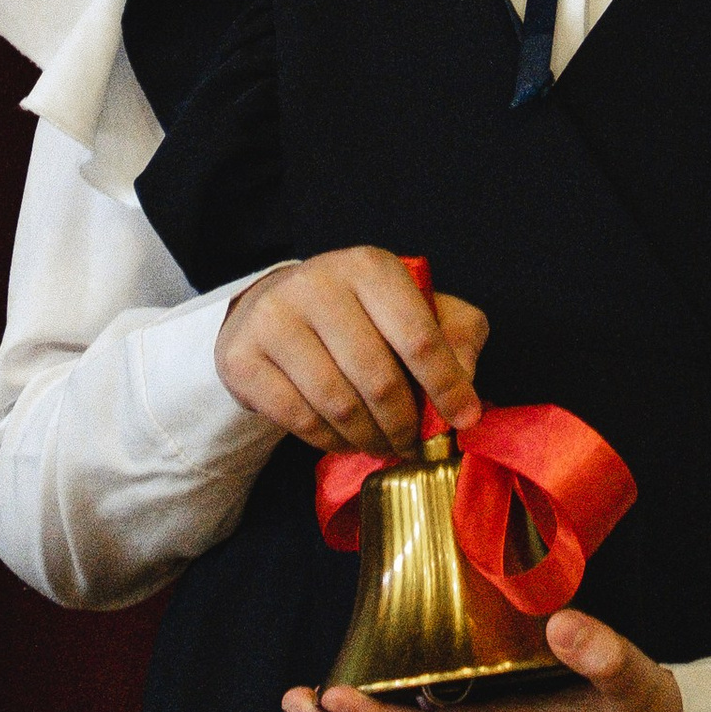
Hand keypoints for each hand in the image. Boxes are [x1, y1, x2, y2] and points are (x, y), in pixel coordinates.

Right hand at [215, 246, 489, 455]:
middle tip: (414, 444)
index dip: (447, 386)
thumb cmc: (359, 313)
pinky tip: (345, 440)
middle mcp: (319, 283)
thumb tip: (467, 392)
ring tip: (382, 444)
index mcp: (369, 267)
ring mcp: (275, 319)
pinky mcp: (243, 358)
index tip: (464, 420)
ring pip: (339, 405)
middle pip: (379, 379)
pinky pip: (301, 421)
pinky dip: (332, 443)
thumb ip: (456, 337)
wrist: (273, 308)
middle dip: (405, 424)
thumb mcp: (415, 308)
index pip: (419, 336)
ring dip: (370, 438)